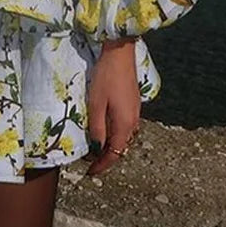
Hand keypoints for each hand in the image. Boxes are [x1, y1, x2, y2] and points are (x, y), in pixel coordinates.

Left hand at [85, 39, 140, 176]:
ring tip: (96, 148)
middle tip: (90, 162)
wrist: (120, 54)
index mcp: (125, 125)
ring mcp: (135, 112)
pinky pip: (125, 127)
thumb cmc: (106, 77)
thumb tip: (97, 149)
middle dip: (106, 157)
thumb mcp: (96, 104)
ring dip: (111, 146)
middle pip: (121, 148)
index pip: (114, 154)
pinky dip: (115, 134)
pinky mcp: (133, 104)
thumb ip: (97, 128)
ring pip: (124, 138)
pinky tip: (105, 130)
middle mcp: (133, 122)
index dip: (102, 165)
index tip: (90, 172)